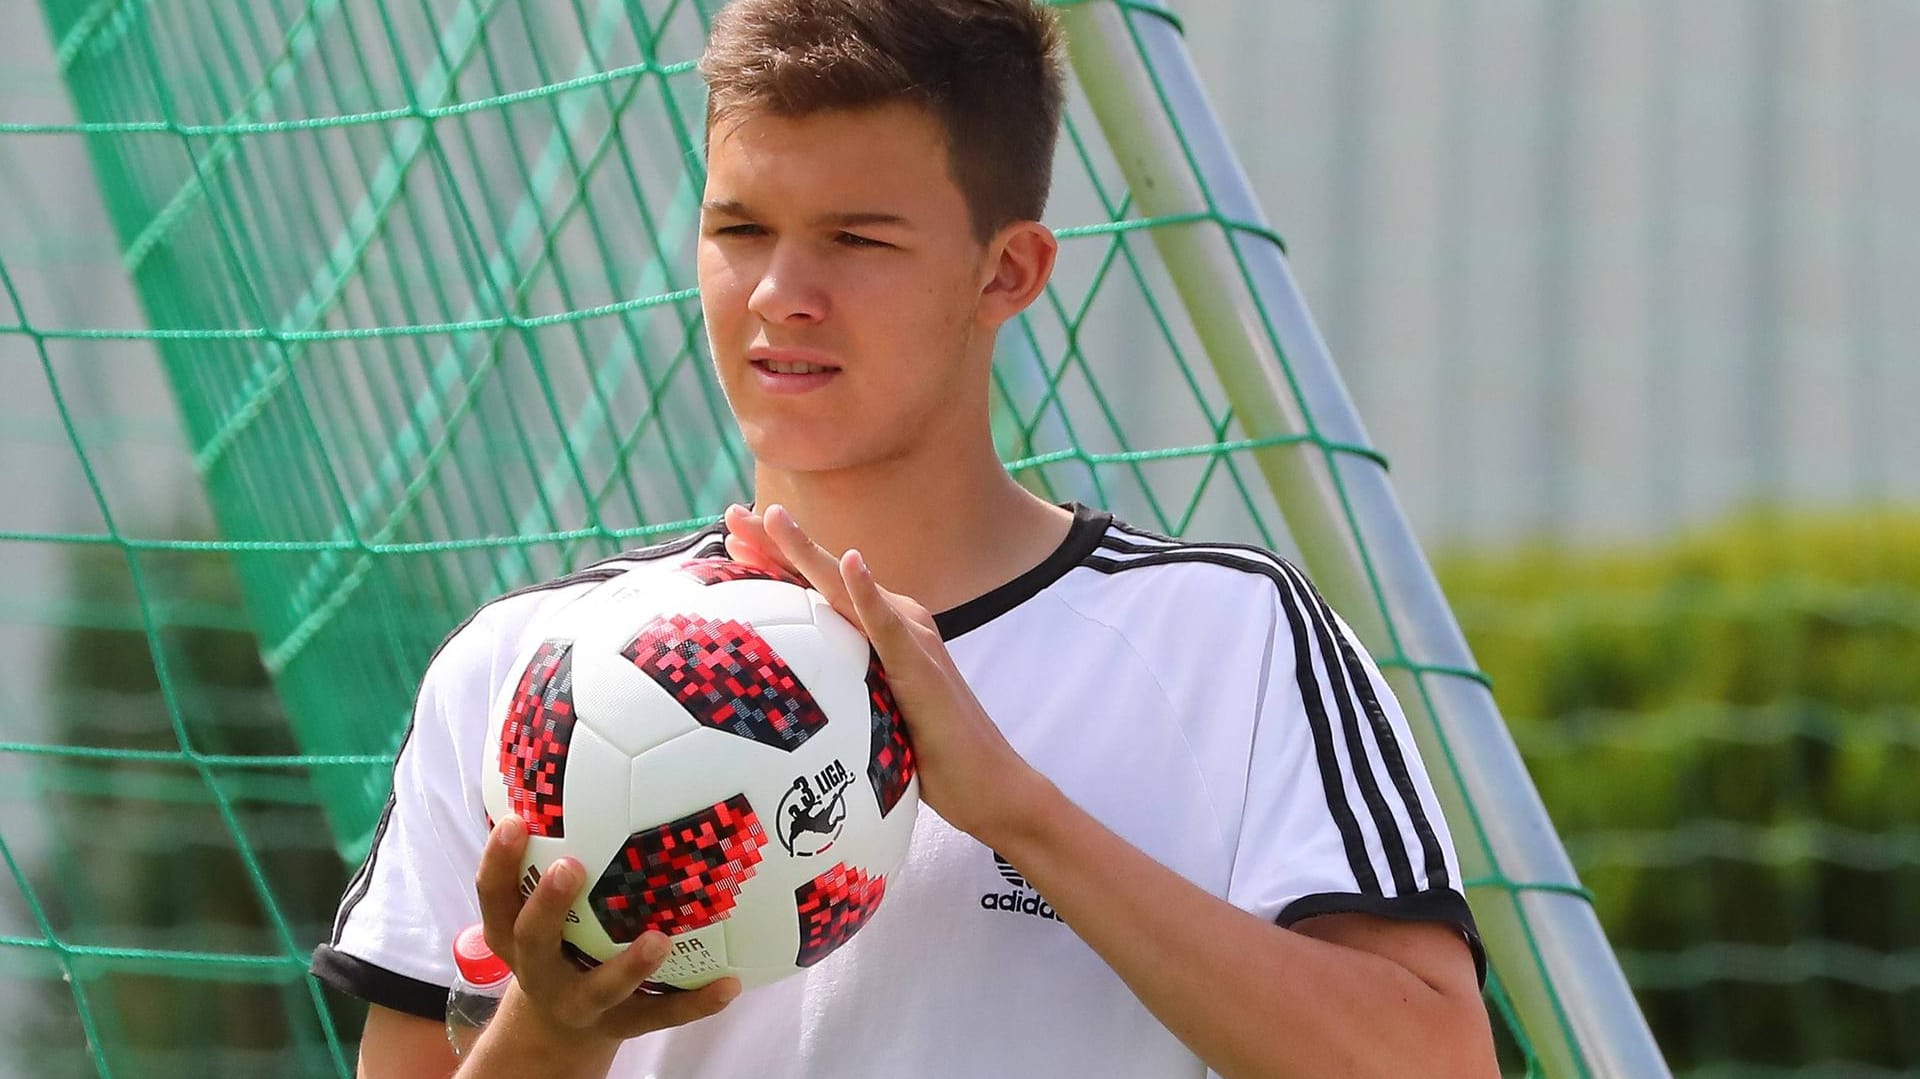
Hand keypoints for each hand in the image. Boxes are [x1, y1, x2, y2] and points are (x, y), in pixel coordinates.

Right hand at [475, 815, 740, 1040]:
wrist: (556, 1029)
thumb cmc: (557, 939)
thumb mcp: (538, 903)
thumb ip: (551, 846)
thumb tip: (576, 755)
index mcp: (513, 935)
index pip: (494, 895)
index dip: (498, 861)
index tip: (516, 820)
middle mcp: (539, 970)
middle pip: (533, 940)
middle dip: (548, 905)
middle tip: (571, 866)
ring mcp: (581, 1003)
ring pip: (600, 989)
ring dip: (628, 966)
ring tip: (660, 938)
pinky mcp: (622, 1025)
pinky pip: (661, 1015)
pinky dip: (697, 1002)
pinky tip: (732, 984)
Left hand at [722, 504, 1048, 842]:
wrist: (988, 782)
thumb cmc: (929, 754)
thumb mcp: (872, 717)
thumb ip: (842, 695)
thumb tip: (795, 703)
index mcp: (875, 633)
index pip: (816, 592)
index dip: (773, 561)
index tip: (730, 537)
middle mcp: (894, 623)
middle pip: (822, 579)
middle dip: (776, 543)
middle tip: (731, 514)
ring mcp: (911, 640)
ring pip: (848, 590)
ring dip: (810, 553)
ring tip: (775, 520)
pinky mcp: (922, 667)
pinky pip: (890, 627)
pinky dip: (870, 594)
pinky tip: (853, 565)